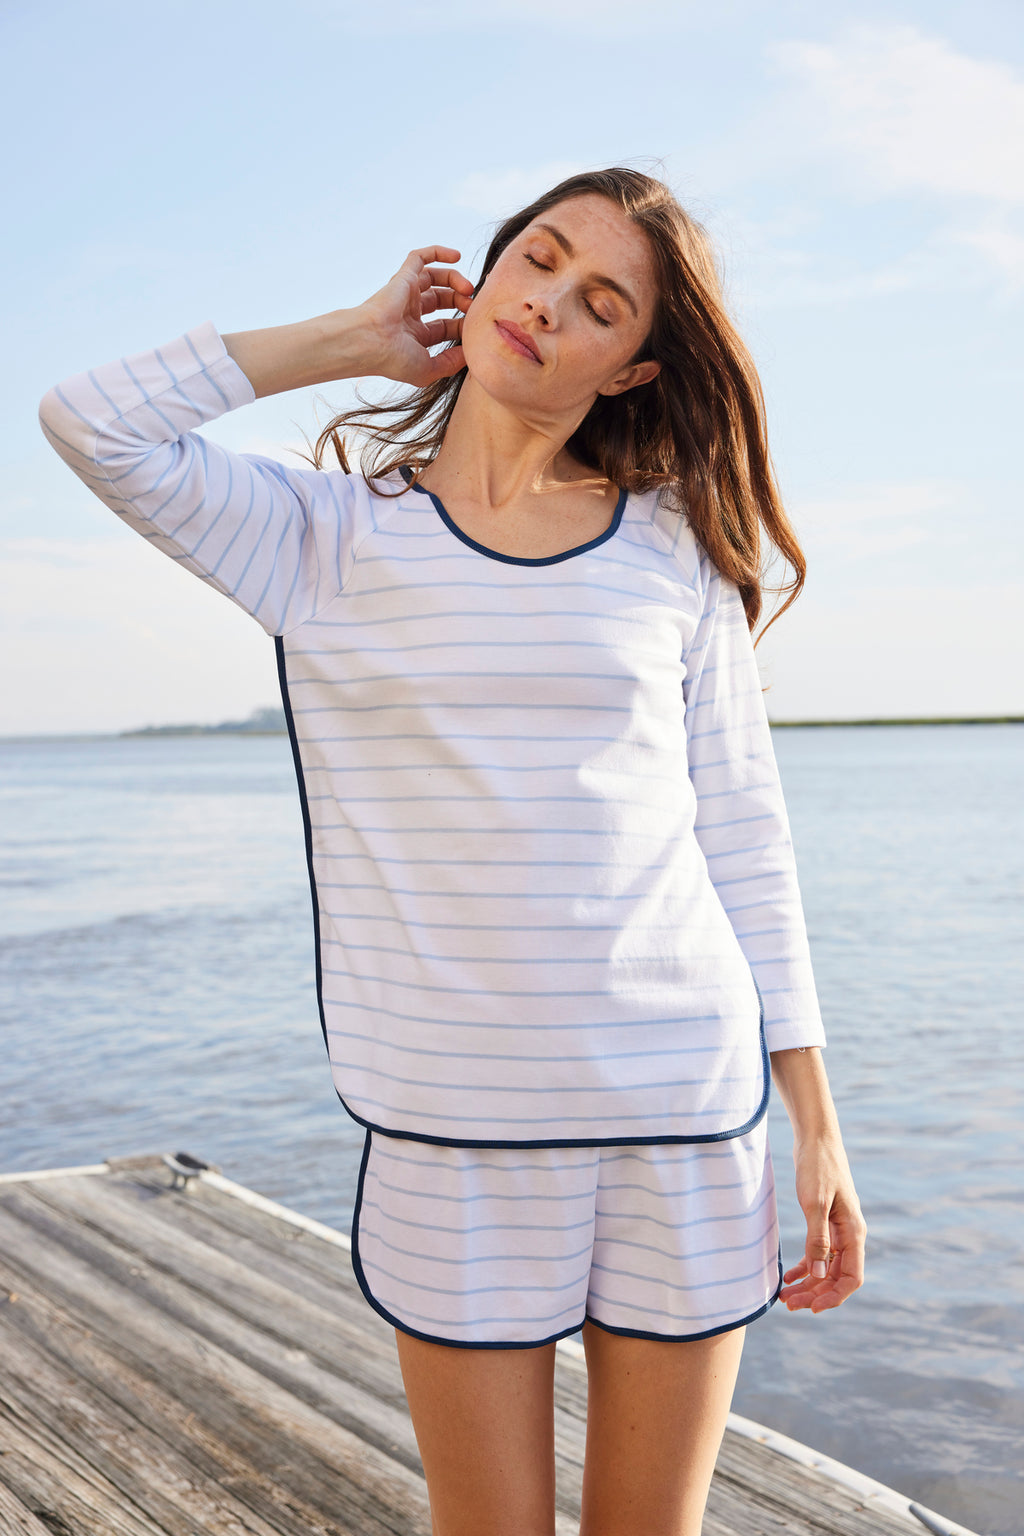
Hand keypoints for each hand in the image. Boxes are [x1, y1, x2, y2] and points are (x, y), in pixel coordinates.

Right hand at [356, 245, 473, 387]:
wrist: (371, 342)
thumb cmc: (394, 359)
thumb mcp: (429, 369)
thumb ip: (451, 363)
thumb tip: (470, 353)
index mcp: (415, 335)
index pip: (445, 326)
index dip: (463, 326)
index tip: (475, 328)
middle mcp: (410, 313)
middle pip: (442, 300)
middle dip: (461, 301)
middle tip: (472, 305)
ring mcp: (405, 294)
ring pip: (434, 278)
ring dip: (455, 280)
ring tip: (468, 288)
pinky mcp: (403, 277)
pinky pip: (420, 257)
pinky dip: (438, 252)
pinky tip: (456, 256)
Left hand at [779, 1133, 865, 1313]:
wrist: (815, 1139)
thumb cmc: (818, 1167)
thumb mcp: (814, 1203)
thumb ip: (817, 1238)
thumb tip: (817, 1273)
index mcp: (853, 1233)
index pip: (851, 1278)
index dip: (834, 1296)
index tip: (812, 1308)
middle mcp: (849, 1235)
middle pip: (835, 1277)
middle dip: (814, 1294)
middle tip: (788, 1304)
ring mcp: (837, 1230)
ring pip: (825, 1268)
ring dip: (807, 1284)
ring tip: (784, 1297)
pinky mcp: (823, 1222)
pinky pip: (817, 1253)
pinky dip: (804, 1267)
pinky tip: (788, 1277)